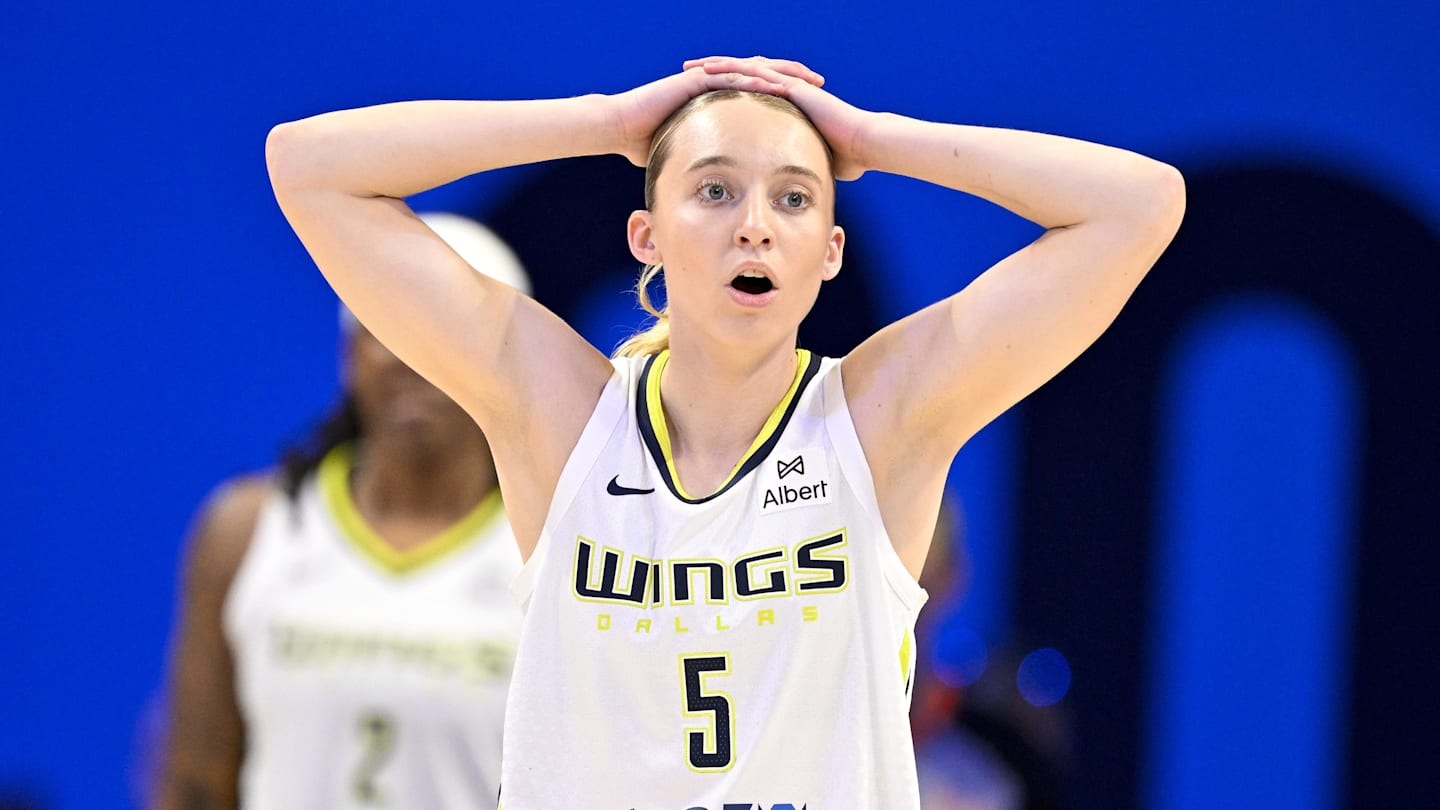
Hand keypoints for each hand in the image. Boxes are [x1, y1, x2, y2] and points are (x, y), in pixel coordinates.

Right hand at [607, 58, 825, 167]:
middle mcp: (717, 84)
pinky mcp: (696, 80)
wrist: (621, 129)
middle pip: (763, 74)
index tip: (813, 104)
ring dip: (780, 73)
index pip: (760, 91)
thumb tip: (722, 191)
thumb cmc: (647, 145)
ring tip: (805, 80)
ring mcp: (707, 78)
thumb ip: (708, 163)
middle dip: (793, 77)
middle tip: (820, 85)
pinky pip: (730, 76)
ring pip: (752, 70)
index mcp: (720, 99)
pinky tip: (774, 83)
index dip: (788, 95)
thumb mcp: (688, 153)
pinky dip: (752, 79)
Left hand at [682, 56, 872, 179]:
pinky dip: (734, 69)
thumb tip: (792, 191)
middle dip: (715, 72)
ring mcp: (789, 85)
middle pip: (743, 75)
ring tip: (692, 66)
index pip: (750, 92)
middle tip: (687, 72)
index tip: (702, 94)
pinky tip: (712, 69)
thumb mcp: (813, 162)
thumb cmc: (846, 158)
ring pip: (746, 68)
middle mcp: (786, 90)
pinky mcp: (792, 86)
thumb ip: (799, 168)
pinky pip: (757, 72)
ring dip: (718, 65)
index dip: (725, 90)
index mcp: (787, 104)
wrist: (863, 145)